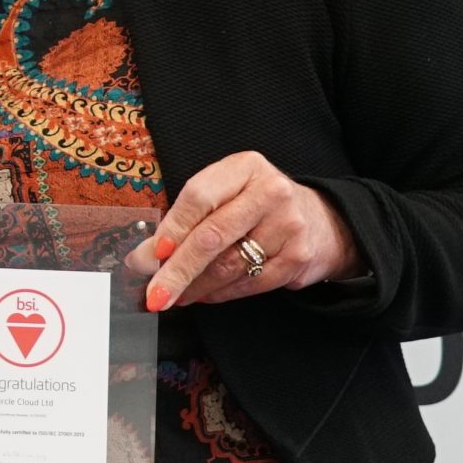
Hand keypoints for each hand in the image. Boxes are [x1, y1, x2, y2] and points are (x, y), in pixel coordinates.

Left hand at [132, 151, 363, 311]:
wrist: (317, 219)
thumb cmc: (255, 205)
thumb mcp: (225, 194)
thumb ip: (186, 218)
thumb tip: (144, 258)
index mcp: (244, 167)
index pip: (198, 197)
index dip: (171, 229)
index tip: (150, 256)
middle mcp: (270, 191)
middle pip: (212, 236)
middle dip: (177, 270)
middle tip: (155, 293)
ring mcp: (288, 224)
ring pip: (229, 265)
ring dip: (196, 286)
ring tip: (175, 295)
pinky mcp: (298, 257)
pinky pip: (250, 283)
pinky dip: (221, 293)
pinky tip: (205, 294)